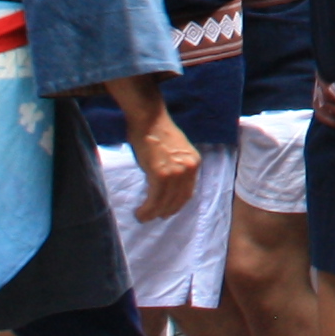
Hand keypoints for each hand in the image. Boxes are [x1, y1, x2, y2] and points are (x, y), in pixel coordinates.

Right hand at [131, 106, 200, 220]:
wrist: (149, 118)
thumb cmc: (157, 131)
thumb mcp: (175, 150)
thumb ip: (175, 165)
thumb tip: (165, 184)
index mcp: (194, 162)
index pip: (187, 192)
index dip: (176, 205)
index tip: (166, 211)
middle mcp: (188, 168)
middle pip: (178, 200)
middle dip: (165, 212)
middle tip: (153, 217)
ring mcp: (176, 172)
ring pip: (165, 202)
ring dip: (153, 213)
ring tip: (143, 217)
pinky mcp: (161, 174)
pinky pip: (154, 199)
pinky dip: (147, 209)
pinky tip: (140, 212)